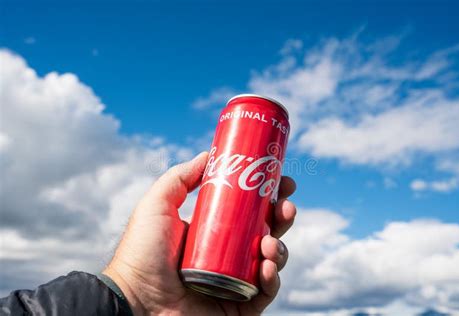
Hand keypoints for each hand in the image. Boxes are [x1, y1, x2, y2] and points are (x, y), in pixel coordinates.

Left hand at [103, 152, 296, 314]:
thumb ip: (179, 177)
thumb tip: (208, 154)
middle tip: (286, 206)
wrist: (135, 300)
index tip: (282, 179)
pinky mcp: (239, 306)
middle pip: (265, 231)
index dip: (269, 195)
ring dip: (279, 247)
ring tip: (268, 243)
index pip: (249, 211)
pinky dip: (273, 279)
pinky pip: (266, 292)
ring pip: (271, 260)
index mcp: (214, 231)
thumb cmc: (141, 252)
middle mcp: (228, 254)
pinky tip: (267, 266)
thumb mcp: (158, 205)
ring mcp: (235, 281)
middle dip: (282, 217)